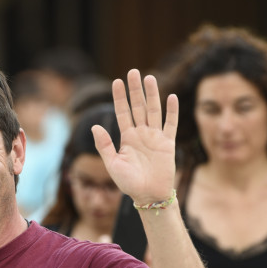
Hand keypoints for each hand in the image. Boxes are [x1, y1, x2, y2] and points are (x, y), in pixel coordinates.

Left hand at [93, 69, 177, 206]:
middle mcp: (141, 134)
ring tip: (149, 78)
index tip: (117, 82)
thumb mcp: (113, 164)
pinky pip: (170, 124)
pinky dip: (172, 111)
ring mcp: (155, 137)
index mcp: (127, 138)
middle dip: (135, 90)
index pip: (122, 112)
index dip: (120, 97)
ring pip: (153, 111)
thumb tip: (94, 126)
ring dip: (152, 95)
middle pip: (138, 107)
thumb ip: (104, 145)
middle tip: (133, 72)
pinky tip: (171, 97)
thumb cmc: (129, 183)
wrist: (149, 196)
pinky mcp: (168, 144)